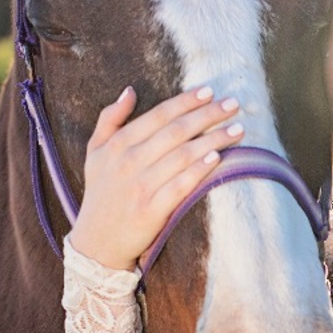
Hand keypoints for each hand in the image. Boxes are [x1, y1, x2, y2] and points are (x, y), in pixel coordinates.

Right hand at [69, 85, 243, 270]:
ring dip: (213, 140)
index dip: (186, 102)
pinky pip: (180, 186)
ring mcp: (140, 186)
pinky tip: (217, 158)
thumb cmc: (101, 192)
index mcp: (118, 144)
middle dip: (208, 115)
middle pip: (176, 132)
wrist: (97, 241)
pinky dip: (198, 171)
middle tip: (233, 105)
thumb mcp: (95, 152)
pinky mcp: (151, 210)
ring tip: (237, 130)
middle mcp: (129, 162)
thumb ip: (109, 119)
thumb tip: (129, 91)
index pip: (158, 115)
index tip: (209, 91)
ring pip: (183, 156)